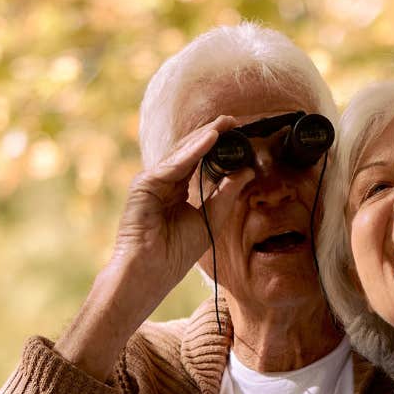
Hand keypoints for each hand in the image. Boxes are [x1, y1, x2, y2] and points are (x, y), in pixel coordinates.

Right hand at [107, 115, 248, 306]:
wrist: (150, 272)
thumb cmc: (175, 253)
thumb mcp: (210, 219)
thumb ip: (226, 195)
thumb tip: (248, 172)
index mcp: (176, 190)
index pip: (199, 161)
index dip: (218, 147)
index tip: (240, 135)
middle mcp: (164, 182)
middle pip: (189, 151)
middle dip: (212, 134)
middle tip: (234, 120)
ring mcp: (152, 181)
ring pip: (181, 152)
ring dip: (204, 136)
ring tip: (225, 124)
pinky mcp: (145, 184)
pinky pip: (174, 163)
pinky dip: (193, 150)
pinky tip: (211, 139)